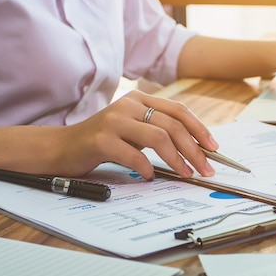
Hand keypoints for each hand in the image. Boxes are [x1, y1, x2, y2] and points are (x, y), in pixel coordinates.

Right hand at [59, 90, 218, 179]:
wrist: (61, 148)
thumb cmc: (101, 142)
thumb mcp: (132, 130)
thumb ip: (156, 131)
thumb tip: (192, 149)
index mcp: (139, 99)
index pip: (178, 110)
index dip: (199, 129)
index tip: (214, 148)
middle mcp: (128, 104)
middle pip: (173, 125)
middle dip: (194, 149)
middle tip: (205, 169)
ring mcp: (114, 120)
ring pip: (158, 137)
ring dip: (177, 159)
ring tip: (185, 174)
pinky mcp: (101, 139)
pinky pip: (133, 154)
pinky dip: (146, 168)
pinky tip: (149, 176)